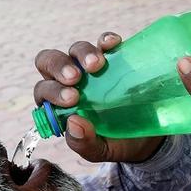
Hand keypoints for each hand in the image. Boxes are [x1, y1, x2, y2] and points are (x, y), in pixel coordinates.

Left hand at [33, 33, 165, 162]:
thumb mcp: (98, 150)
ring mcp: (91, 67)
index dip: (52, 91)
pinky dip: (106, 40)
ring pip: (76, 49)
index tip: (72, 99)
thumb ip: (82, 143)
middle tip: (76, 78)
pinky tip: (112, 44)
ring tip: (98, 64)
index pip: (43, 90)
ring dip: (82, 53)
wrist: (147, 138)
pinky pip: (104, 42)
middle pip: (51, 62)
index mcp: (58, 103)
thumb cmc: (115, 143)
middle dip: (59, 66)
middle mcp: (69, 81)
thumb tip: (73, 123)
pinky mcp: (113, 58)